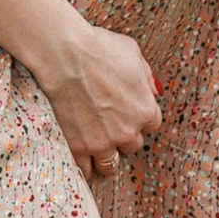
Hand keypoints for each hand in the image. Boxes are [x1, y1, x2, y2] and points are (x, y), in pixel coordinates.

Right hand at [34, 17, 161, 173]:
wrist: (66, 56)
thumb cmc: (100, 48)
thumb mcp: (133, 53)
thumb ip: (146, 76)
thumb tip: (152, 91)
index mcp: (146, 110)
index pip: (151, 126)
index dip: (139, 119)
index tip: (128, 113)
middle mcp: (128, 132)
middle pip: (132, 145)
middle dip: (123, 136)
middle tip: (108, 125)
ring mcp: (103, 142)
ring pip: (110, 164)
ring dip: (106, 156)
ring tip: (96, 147)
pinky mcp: (78, 147)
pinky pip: (85, 168)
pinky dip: (83, 165)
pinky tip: (80, 158)